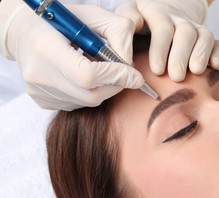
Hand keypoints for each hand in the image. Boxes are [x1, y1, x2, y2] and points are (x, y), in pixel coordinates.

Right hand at [1, 1, 143, 110]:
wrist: (26, 32)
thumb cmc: (63, 20)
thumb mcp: (93, 15)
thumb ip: (117, 33)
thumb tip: (130, 65)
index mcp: (47, 48)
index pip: (87, 75)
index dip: (115, 77)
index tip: (135, 76)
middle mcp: (39, 74)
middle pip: (91, 95)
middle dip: (115, 86)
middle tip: (123, 74)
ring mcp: (39, 91)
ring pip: (87, 102)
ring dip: (103, 89)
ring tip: (100, 69)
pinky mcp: (42, 101)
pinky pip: (77, 104)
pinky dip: (89, 92)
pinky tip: (84, 77)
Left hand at [131, 0, 218, 80]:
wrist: (166, 8)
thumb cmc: (143, 18)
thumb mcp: (131, 12)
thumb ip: (129, 16)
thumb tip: (134, 24)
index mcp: (159, 14)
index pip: (163, 28)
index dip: (161, 49)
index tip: (158, 70)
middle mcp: (180, 21)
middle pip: (186, 33)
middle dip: (182, 56)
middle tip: (176, 77)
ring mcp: (196, 29)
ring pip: (205, 36)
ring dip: (202, 54)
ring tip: (196, 72)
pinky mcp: (207, 39)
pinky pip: (218, 43)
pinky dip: (218, 54)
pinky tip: (214, 66)